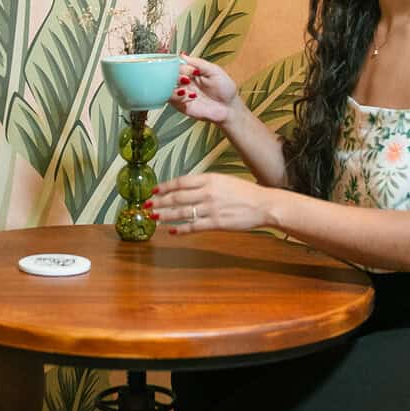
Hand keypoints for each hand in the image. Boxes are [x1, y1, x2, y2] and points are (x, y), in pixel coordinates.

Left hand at [147, 173, 271, 233]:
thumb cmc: (245, 192)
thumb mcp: (224, 180)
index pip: (181, 182)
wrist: (263, 204)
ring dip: (165, 215)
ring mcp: (211, 208)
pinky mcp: (216, 223)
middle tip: (146, 206)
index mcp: (209, 179)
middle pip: (177, 197)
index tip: (153, 191)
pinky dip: (180, 229)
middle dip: (159, 202)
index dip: (165, 187)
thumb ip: (206, 183)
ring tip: (154, 218)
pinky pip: (193, 227)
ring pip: (181, 213)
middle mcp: (207, 192)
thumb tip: (187, 188)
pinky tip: (172, 231)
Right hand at [169, 53, 238, 124]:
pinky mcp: (181, 105)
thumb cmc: (224, 88)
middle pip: (168, 74)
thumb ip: (198, 63)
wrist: (229, 107)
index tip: (189, 68)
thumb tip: (182, 55)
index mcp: (190, 71)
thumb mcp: (214, 70)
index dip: (179, 64)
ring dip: (174, 85)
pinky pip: (171, 99)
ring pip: (166, 86)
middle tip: (187, 77)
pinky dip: (177, 96)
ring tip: (186, 86)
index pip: (176, 64)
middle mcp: (183, 81)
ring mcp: (181, 93)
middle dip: (175, 75)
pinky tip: (188, 96)